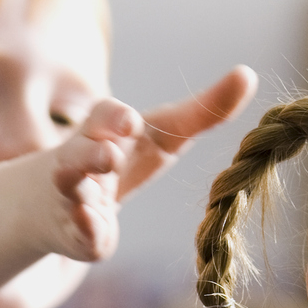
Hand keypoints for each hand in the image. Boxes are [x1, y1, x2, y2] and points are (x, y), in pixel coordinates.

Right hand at [42, 67, 257, 262]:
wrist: (59, 202)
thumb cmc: (123, 158)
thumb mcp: (163, 135)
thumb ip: (203, 111)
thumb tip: (248, 74)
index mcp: (104, 132)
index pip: (105, 116)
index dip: (115, 118)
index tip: (131, 123)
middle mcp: (81, 158)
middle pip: (78, 149)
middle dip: (92, 149)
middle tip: (111, 154)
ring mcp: (74, 196)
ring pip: (69, 182)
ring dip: (86, 175)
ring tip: (105, 171)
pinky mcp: (77, 233)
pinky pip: (80, 232)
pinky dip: (86, 228)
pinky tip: (94, 227)